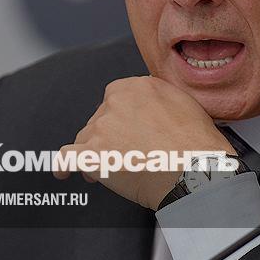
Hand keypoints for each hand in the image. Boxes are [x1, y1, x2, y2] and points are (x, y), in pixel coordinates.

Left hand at [53, 76, 235, 209]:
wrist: (194, 171)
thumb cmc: (196, 145)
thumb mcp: (185, 103)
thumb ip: (160, 98)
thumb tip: (153, 104)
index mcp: (138, 86)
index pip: (116, 98)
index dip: (119, 117)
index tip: (124, 129)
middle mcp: (117, 102)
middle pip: (100, 118)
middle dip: (107, 137)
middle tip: (122, 154)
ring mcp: (102, 128)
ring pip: (85, 138)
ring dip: (93, 152)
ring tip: (108, 170)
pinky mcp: (92, 154)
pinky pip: (66, 157)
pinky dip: (64, 166)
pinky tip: (64, 172)